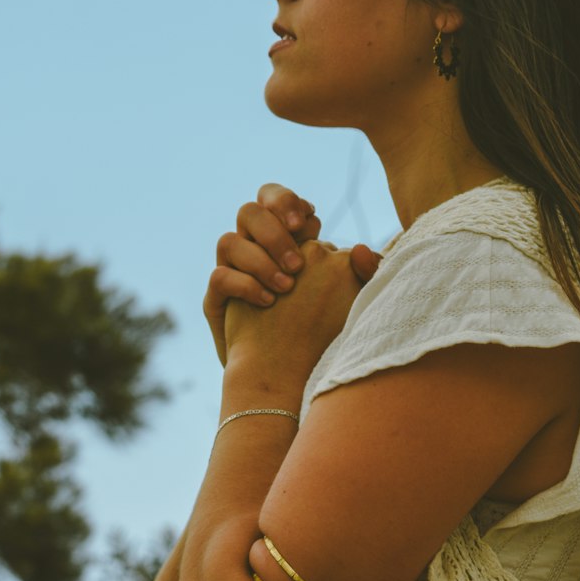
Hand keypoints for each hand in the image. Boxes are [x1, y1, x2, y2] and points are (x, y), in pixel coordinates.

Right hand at [204, 183, 381, 365]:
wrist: (286, 378)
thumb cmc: (322, 338)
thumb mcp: (348, 302)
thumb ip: (361, 274)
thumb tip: (362, 248)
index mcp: (285, 242)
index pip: (278, 202)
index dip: (290, 203)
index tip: (310, 220)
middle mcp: (254, 252)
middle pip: (251, 212)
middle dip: (273, 227)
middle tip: (298, 255)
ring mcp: (233, 275)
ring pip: (229, 240)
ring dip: (260, 259)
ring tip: (288, 286)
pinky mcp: (217, 301)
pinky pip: (219, 277)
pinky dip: (245, 286)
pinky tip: (269, 302)